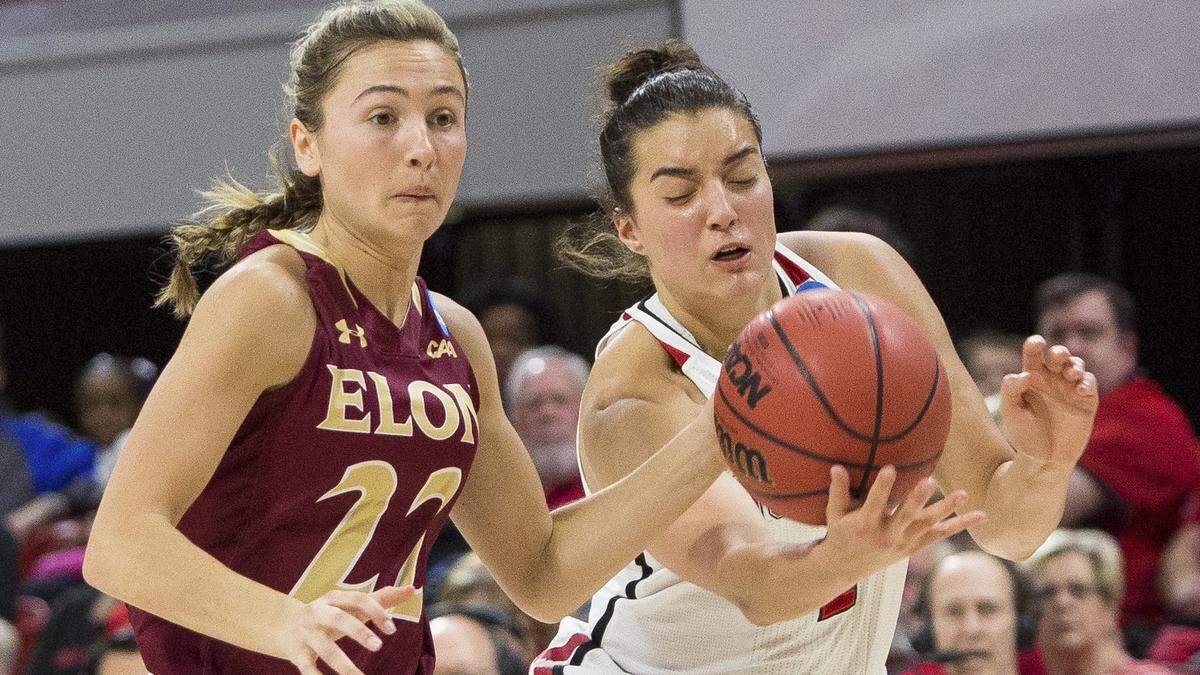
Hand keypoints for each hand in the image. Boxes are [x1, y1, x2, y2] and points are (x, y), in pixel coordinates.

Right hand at [278, 586, 410, 674]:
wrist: (283, 624)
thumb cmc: (329, 614)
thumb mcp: (350, 605)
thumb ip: (381, 598)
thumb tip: (412, 589)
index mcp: (334, 598)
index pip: (357, 600)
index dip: (375, 612)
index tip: (392, 629)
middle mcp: (318, 613)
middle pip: (338, 619)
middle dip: (358, 632)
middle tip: (378, 647)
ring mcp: (306, 634)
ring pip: (325, 649)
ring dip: (344, 665)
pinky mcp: (297, 654)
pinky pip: (308, 668)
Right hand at [823, 466, 984, 578]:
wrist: (846, 567)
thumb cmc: (840, 533)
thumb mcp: (834, 513)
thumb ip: (838, 490)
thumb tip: (837, 466)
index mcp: (865, 525)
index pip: (874, 503)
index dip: (883, 487)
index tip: (890, 468)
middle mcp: (886, 535)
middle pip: (905, 516)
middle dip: (917, 499)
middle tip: (929, 481)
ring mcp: (903, 542)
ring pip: (927, 525)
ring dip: (945, 509)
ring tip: (963, 494)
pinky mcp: (914, 546)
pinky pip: (939, 535)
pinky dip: (959, 525)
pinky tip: (980, 515)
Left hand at [999, 335, 1097, 467]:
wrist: (1045, 459)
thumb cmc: (1024, 434)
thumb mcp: (1011, 413)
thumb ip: (1011, 392)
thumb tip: (1022, 374)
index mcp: (1031, 377)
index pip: (1033, 354)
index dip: (1035, 344)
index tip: (1037, 343)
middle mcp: (1051, 379)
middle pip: (1058, 355)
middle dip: (1059, 352)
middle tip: (1057, 356)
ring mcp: (1069, 388)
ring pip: (1076, 365)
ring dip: (1075, 364)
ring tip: (1071, 373)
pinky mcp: (1086, 400)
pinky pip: (1089, 383)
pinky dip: (1086, 382)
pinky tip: (1079, 389)